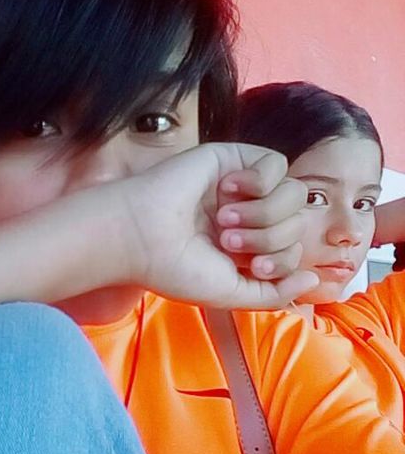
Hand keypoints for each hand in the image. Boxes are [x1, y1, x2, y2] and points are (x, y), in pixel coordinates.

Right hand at [121, 142, 318, 308]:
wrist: (142, 237)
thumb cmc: (176, 268)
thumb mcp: (231, 294)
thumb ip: (274, 294)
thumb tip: (311, 281)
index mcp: (248, 248)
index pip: (294, 250)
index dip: (282, 260)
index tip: (250, 266)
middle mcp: (249, 217)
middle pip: (297, 223)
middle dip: (270, 238)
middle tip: (227, 241)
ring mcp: (243, 188)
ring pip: (293, 194)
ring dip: (265, 212)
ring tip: (225, 219)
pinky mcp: (234, 159)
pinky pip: (276, 164)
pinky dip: (260, 181)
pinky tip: (228, 190)